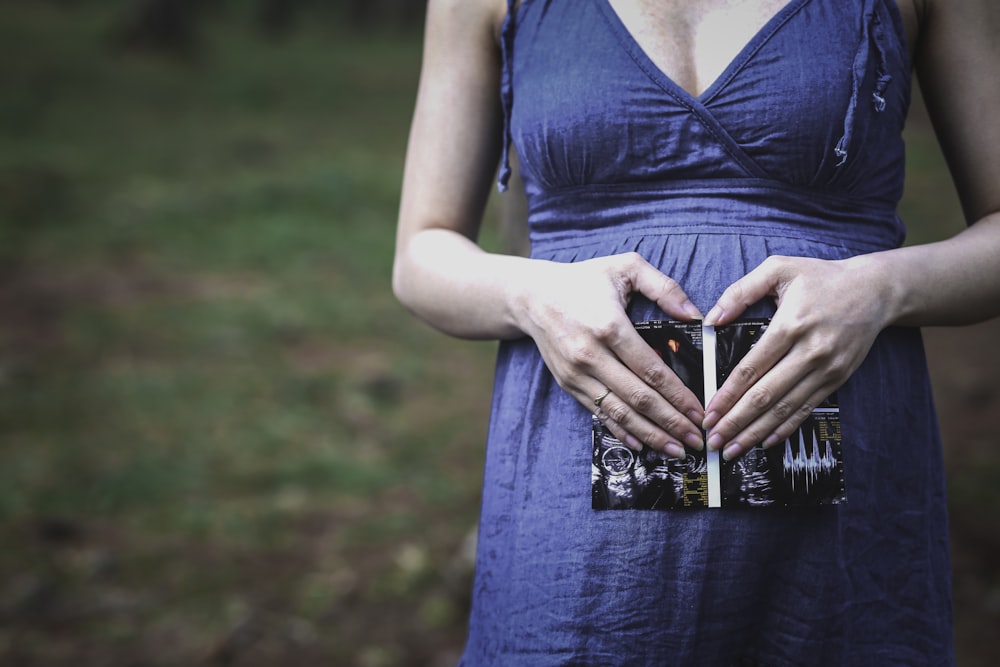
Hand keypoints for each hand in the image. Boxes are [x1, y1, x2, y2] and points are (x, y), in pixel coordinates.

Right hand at [518, 252, 704, 457]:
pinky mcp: (569, 384)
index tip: (699, 412)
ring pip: (619, 412)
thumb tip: (695, 315)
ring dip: (651, 434)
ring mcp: (577, 373)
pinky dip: (622, 431)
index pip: (652, 370)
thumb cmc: (583, 280)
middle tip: (696, 439)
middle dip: (671, 422)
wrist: (532, 296)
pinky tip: (643, 443)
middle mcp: (591, 355)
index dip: (678, 396)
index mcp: (609, 326)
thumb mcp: (626, 267)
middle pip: (638, 398)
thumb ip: (664, 287)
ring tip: (676, 449)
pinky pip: (599, 413)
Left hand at [702, 254, 890, 460]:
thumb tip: (712, 318)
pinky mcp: (837, 379)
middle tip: (713, 440)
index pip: (751, 369)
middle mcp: (809, 351)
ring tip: (732, 449)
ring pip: (785, 408)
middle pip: (765, 395)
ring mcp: (826, 369)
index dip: (727, 394)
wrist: (875, 290)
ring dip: (756, 432)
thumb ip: (741, 291)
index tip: (709, 413)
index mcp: (790, 325)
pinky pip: (806, 408)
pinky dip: (786, 428)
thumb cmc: (822, 278)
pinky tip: (766, 441)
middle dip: (736, 422)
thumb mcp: (779, 269)